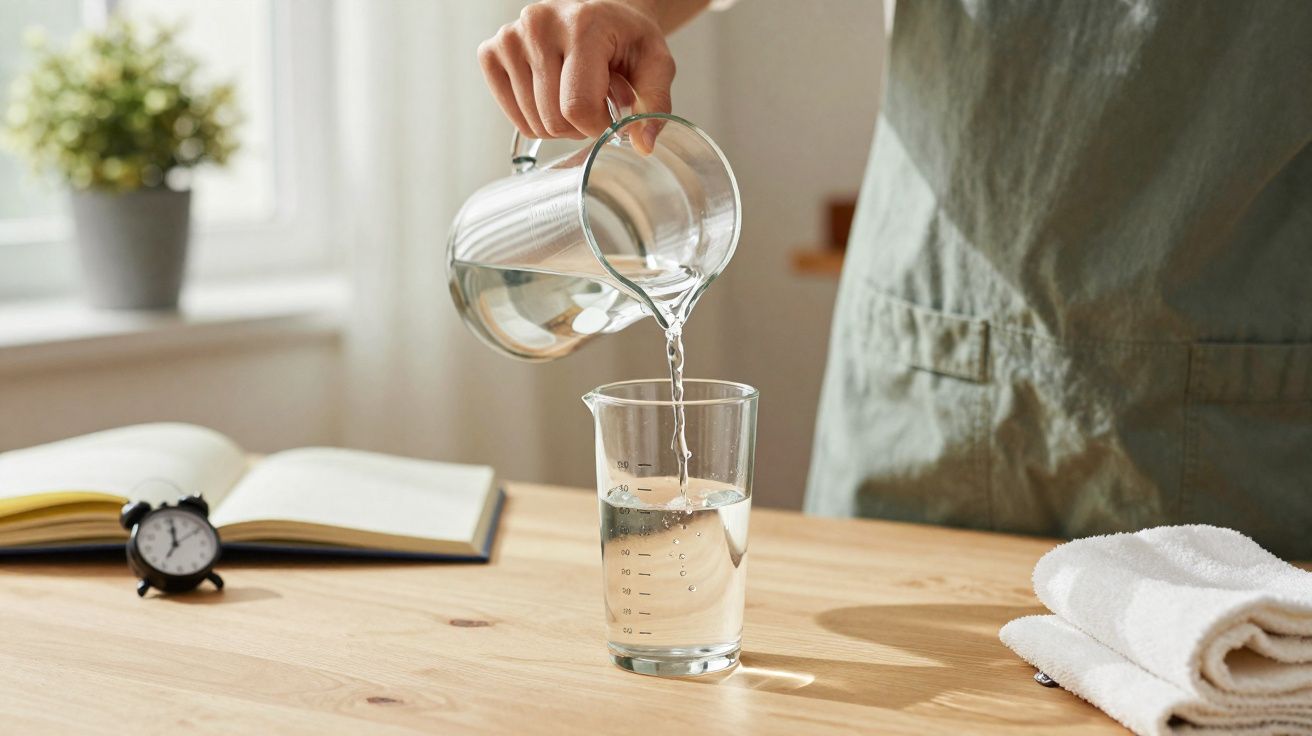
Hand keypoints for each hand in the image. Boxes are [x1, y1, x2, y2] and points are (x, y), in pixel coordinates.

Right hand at [478, 0, 675, 153]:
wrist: (601, 16)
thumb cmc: (627, 40)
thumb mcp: (656, 65)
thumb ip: (655, 104)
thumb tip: (643, 145)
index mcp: (582, 25)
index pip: (577, 107)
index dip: (598, 126)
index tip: (611, 114)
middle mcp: (538, 24)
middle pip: (553, 120)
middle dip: (580, 127)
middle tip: (595, 101)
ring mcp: (510, 37)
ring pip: (534, 124)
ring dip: (560, 124)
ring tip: (574, 92)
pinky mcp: (491, 52)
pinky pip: (515, 119)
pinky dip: (537, 119)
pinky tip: (553, 95)